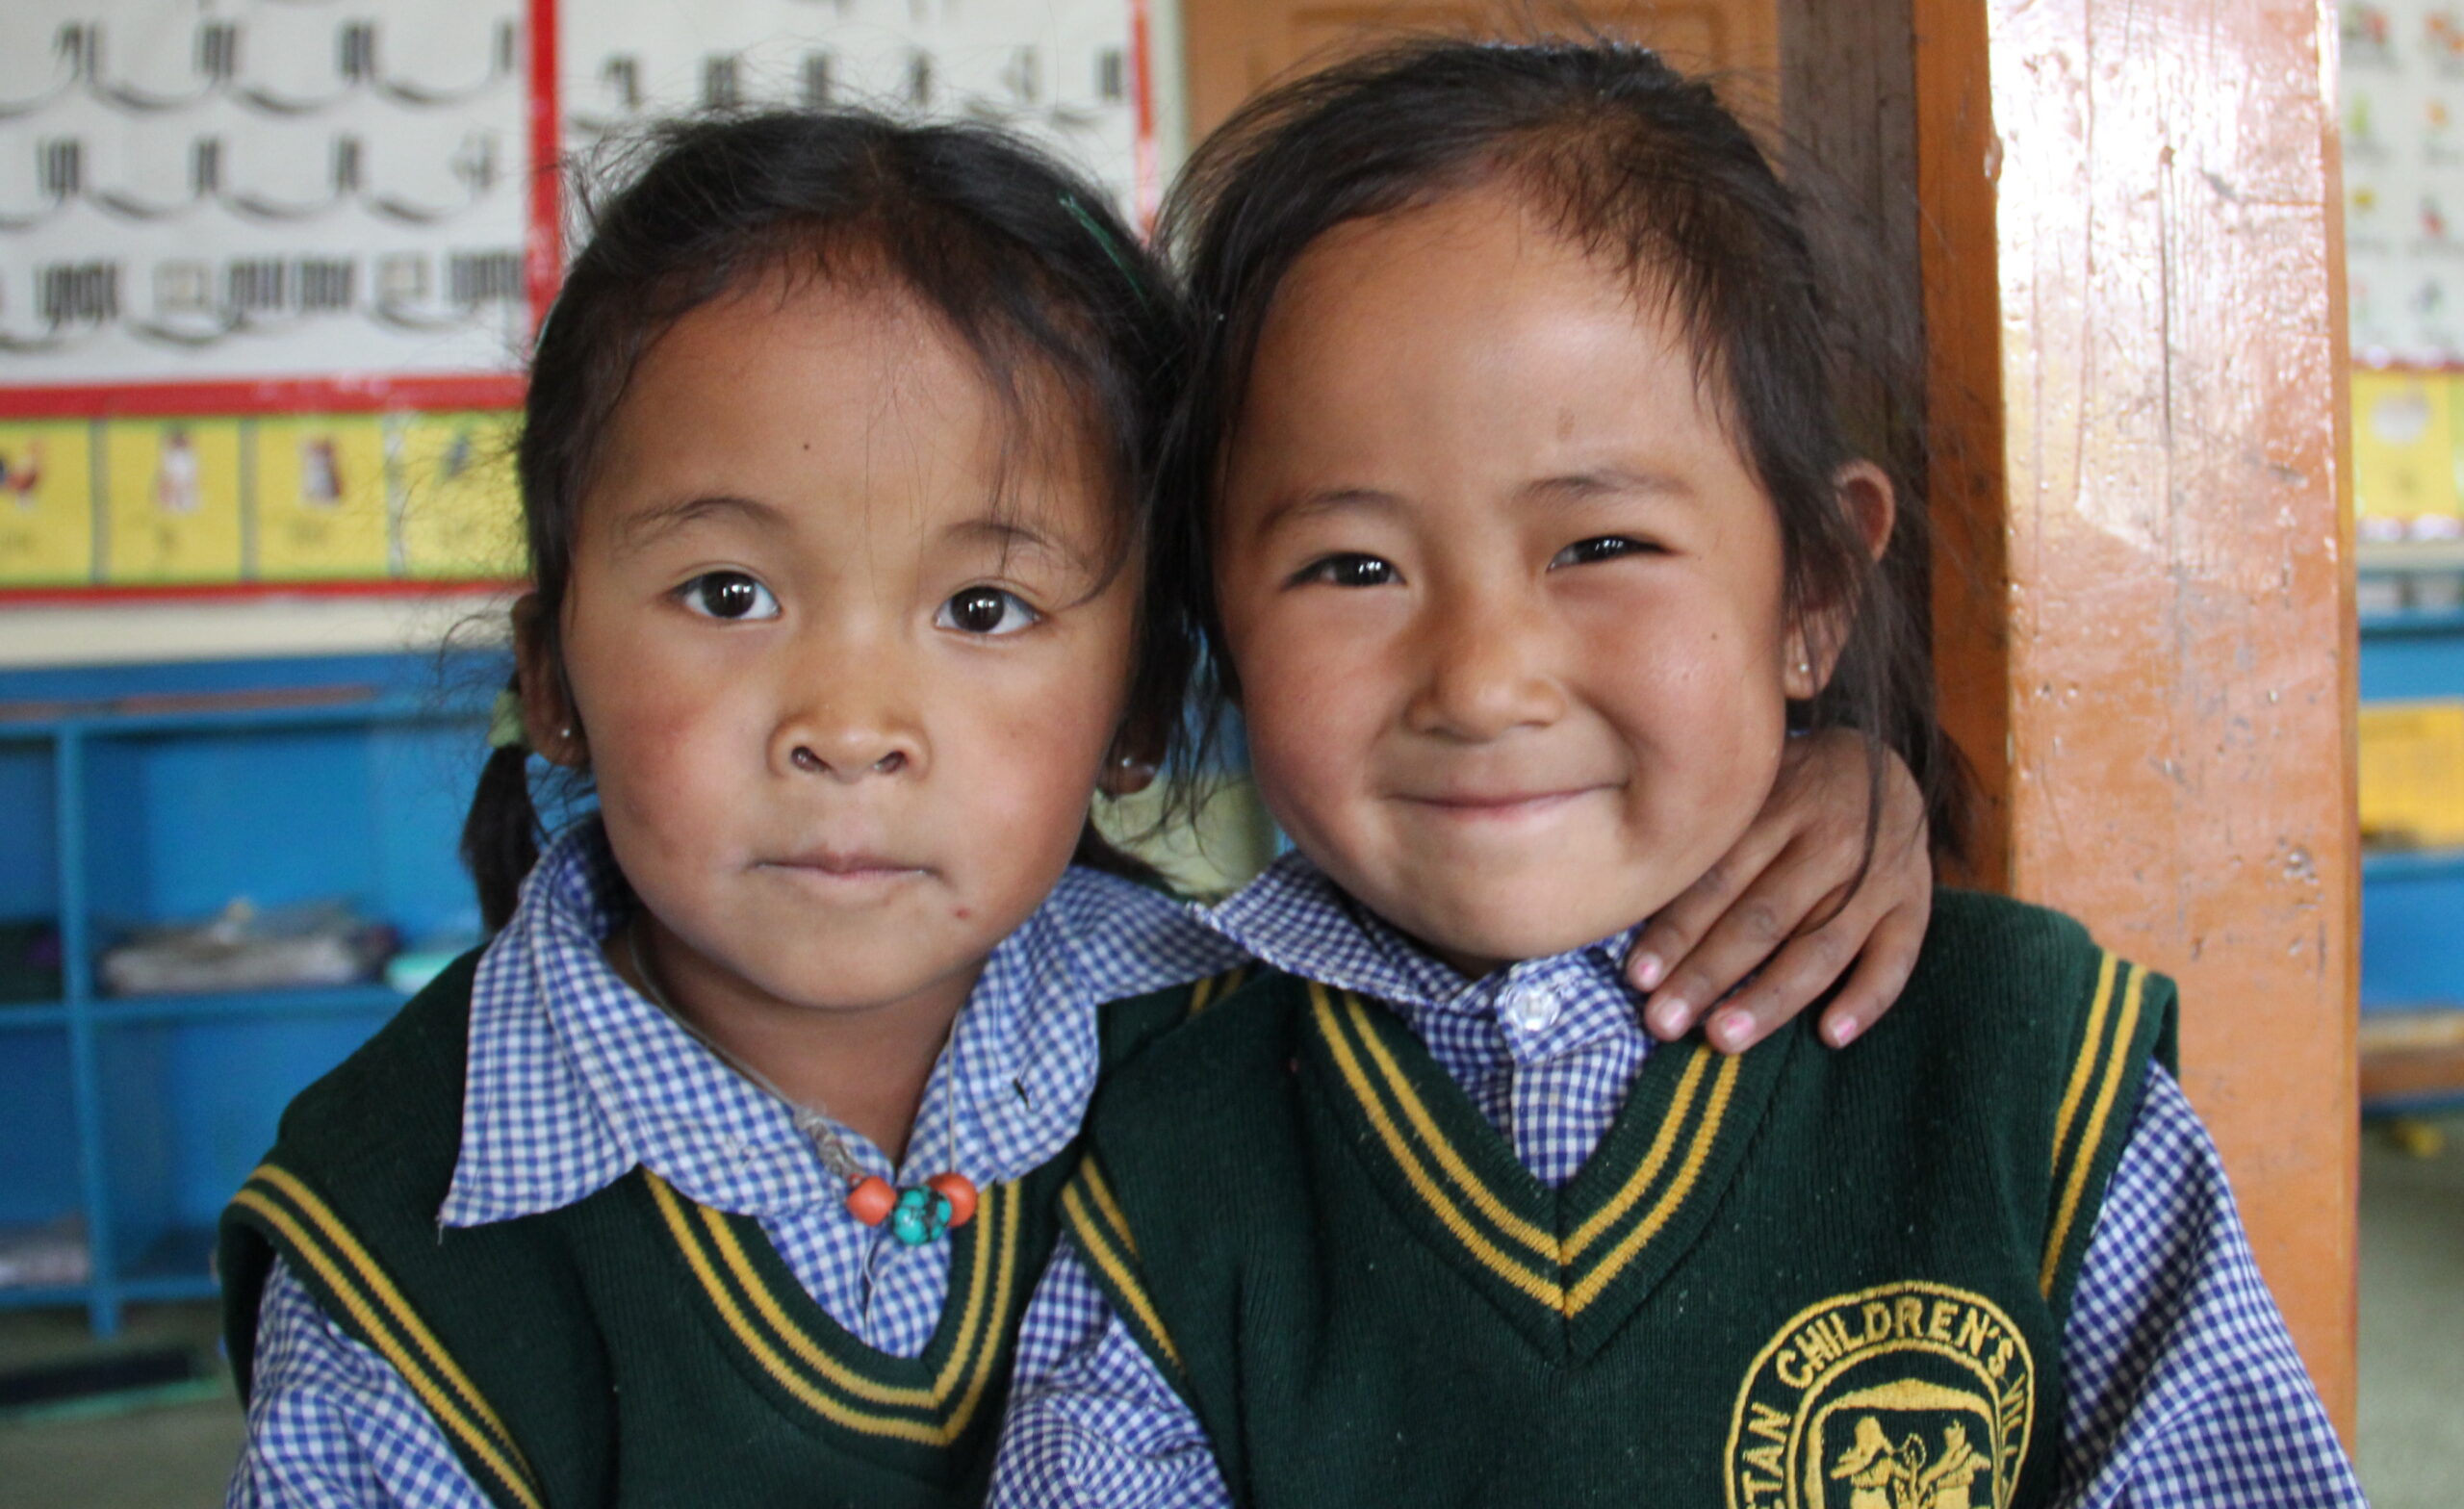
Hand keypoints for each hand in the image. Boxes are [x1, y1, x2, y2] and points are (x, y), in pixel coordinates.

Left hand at [1622, 728, 1930, 1052]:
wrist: (1887, 763)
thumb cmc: (1792, 788)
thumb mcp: (1751, 788)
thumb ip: (1711, 836)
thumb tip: (1636, 894)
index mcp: (1780, 805)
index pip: (1720, 877)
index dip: (1677, 929)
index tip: (1638, 977)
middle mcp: (1832, 840)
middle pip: (1764, 918)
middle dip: (1708, 974)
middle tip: (1664, 1022)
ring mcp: (1879, 875)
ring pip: (1822, 947)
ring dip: (1771, 998)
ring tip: (1725, 1038)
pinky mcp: (1915, 903)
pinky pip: (1897, 958)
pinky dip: (1866, 999)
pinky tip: (1830, 1035)